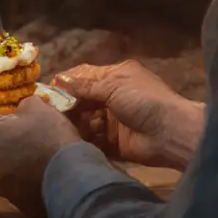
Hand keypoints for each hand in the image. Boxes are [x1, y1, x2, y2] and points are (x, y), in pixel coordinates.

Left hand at [0, 95, 81, 217]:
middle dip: (9, 152)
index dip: (3, 131)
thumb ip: (23, 106)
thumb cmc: (49, 134)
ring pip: (7, 176)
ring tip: (41, 163)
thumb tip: (22, 109)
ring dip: (19, 170)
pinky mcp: (19, 206)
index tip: (19, 130)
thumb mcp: (38, 107)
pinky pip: (22, 192)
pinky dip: (30, 186)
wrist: (70, 173)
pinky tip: (47, 179)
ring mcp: (2, 189)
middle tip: (31, 145)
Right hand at [56, 60, 204, 169]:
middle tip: (50, 111)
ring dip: (76, 122)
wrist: (169, 133)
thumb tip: (59, 79)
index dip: (67, 81)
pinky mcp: (113, 141)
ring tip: (62, 126)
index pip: (85, 75)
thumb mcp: (114, 86)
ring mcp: (113, 120)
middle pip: (83, 99)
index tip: (47, 89)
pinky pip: (93, 138)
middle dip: (68, 104)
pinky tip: (73, 139)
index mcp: (116, 76)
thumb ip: (85, 85)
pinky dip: (84, 138)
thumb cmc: (143, 100)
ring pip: (85, 119)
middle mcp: (113, 96)